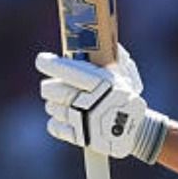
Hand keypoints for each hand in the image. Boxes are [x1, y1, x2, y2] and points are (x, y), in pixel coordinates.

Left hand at [35, 51, 167, 163]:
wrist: (136, 129)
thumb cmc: (126, 95)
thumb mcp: (126, 72)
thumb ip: (113, 55)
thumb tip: (98, 40)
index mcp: (102, 82)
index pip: (69, 71)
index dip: (51, 64)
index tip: (41, 60)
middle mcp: (91, 101)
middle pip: (57, 91)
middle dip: (50, 87)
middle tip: (51, 86)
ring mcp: (84, 121)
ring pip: (53, 108)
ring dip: (54, 103)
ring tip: (64, 102)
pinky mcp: (80, 137)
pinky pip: (55, 127)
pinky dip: (56, 121)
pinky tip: (65, 117)